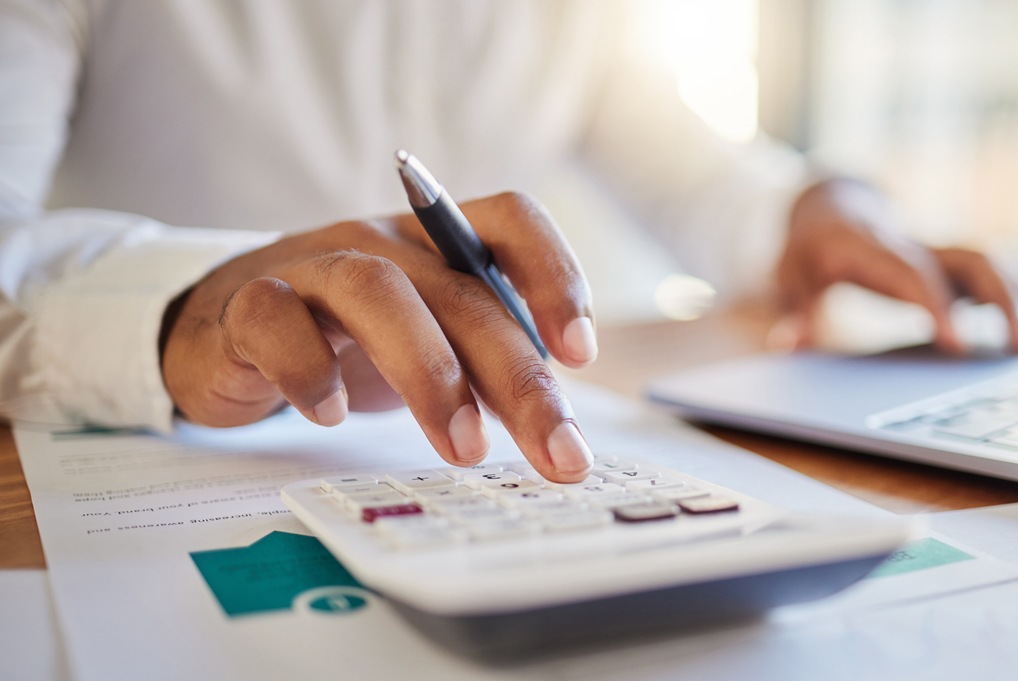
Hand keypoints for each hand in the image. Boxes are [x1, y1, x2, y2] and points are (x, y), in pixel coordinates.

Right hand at [160, 192, 598, 481]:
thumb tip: (557, 427)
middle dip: (518, 377)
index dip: (555, 274)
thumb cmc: (346, 339)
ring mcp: (313, 265)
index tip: (580, 354)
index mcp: (438, 242)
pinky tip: (331, 415)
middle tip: (556, 451)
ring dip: (430, 373)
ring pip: (377, 292)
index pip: (510, 221)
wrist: (223, 329)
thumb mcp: (429, 342)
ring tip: (463, 448)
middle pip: (461, 291)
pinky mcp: (247, 304)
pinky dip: (310, 370)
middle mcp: (382, 242)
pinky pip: (276, 321)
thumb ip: (486, 366)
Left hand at [772, 179, 1017, 352]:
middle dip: (1004, 302)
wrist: (830, 205)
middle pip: (973, 261)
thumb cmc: (809, 248)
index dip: (939, 306)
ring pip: (994, 265)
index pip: (915, 274)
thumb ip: (795, 308)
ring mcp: (940, 249)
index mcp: (876, 248)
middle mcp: (918, 244)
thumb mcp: (790, 274)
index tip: (959, 346)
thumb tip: (785, 344)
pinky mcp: (952, 261)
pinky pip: (998, 273)